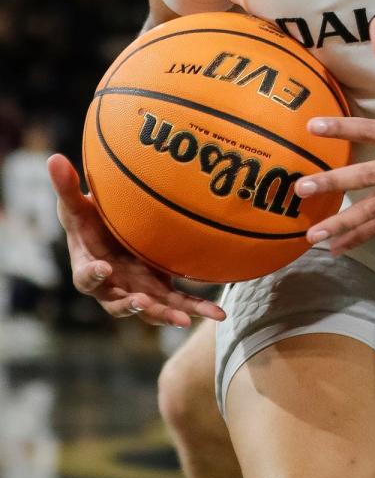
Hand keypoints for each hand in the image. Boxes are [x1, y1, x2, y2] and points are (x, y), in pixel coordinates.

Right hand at [47, 154, 225, 328]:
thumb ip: (66, 187)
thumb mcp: (76, 204)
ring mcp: (137, 289)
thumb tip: (52, 158)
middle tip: (143, 303)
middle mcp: (113, 286)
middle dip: (133, 305)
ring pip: (152, 308)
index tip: (103, 268)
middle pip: (120, 303)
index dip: (93, 275)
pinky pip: (178, 302)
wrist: (110, 232)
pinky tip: (218, 312)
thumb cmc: (87, 220)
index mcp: (89, 268)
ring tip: (184, 319)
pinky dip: (197, 307)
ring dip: (167, 314)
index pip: (86, 277)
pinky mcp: (160, 287)